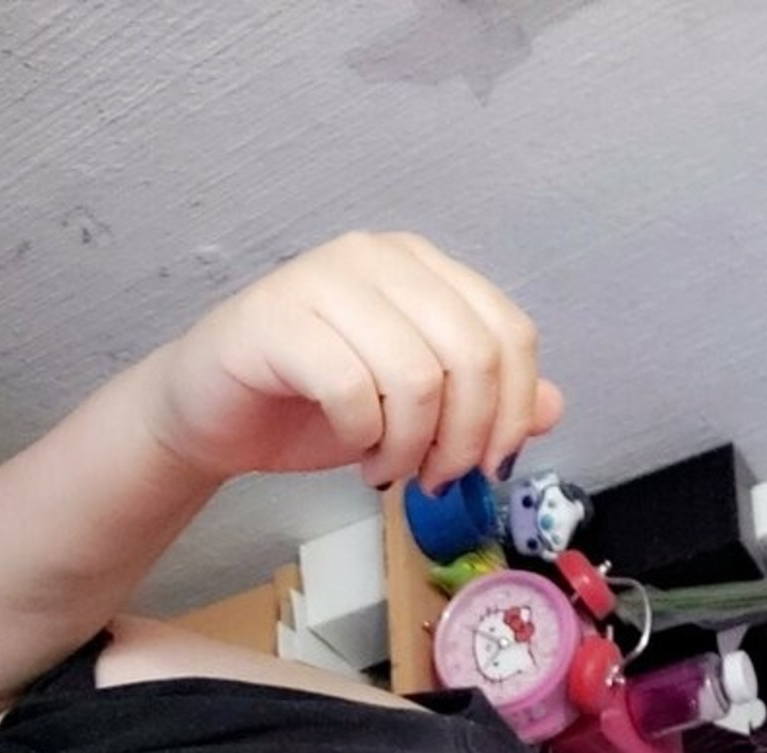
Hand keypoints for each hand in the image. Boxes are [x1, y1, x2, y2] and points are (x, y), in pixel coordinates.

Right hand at [146, 231, 562, 491]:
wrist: (213, 416)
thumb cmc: (314, 406)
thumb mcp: (417, 412)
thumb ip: (484, 403)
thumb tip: (553, 407)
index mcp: (423, 270)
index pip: (509, 333)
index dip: (512, 412)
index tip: (488, 467)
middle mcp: (379, 259)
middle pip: (472, 355)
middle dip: (463, 439)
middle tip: (434, 479)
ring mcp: (325, 281)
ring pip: (417, 375)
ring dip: (411, 448)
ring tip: (387, 469)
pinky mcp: (277, 320)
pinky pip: (353, 389)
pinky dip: (364, 439)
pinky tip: (352, 452)